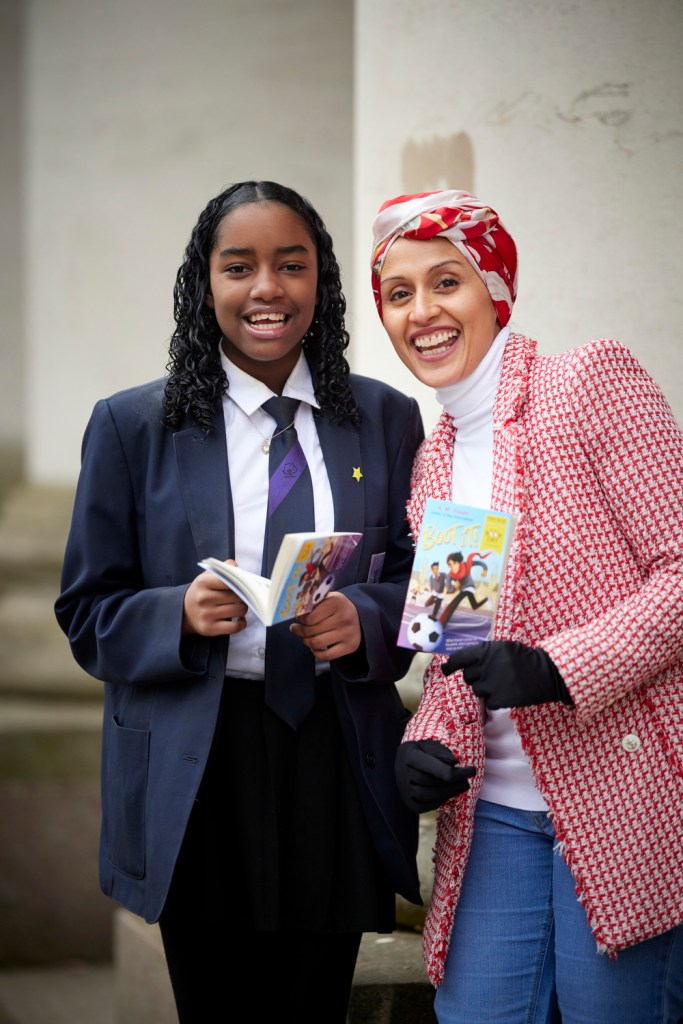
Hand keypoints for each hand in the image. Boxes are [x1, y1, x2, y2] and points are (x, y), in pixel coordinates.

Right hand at [182, 567, 247, 636]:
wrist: (184, 612)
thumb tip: (238, 569)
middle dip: (244, 596)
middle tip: (243, 597)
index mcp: (203, 582)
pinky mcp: (210, 628)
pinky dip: (242, 623)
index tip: (245, 585)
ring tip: (240, 607)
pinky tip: (240, 619)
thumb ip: (224, 568)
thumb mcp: (208, 576)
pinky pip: (235, 627)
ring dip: (243, 609)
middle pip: (237, 596)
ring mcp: (206, 614)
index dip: (241, 583)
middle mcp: (204, 598)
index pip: (230, 580)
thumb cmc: (202, 592)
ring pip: (238, 611)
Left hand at [290, 591, 361, 659]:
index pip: (309, 617)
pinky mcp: (350, 646)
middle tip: (295, 628)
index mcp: (337, 602)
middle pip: (311, 630)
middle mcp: (344, 617)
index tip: (298, 618)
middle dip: (299, 631)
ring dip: (306, 642)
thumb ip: (314, 603)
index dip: (300, 619)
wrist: (360, 617)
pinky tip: (314, 647)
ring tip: (304, 638)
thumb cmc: (337, 608)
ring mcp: (348, 633)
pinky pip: (326, 656)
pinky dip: (316, 653)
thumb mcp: (328, 598)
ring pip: (316, 643)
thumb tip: (295, 611)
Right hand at [395, 739, 475, 813]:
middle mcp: (403, 774)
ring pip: (427, 795)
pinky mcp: (408, 802)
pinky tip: (450, 793)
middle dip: (453, 782)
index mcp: (410, 756)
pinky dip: (439, 801)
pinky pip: (425, 806)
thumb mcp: (430, 745)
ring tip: (462, 786)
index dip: (455, 771)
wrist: (402, 761)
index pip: (433, 767)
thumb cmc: (421, 751)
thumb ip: (442, 752)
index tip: (473, 770)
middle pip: (430, 782)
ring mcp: (404, 789)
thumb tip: (455, 763)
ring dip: (448, 793)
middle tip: (467, 780)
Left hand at [442, 640, 571, 708]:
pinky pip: (489, 702)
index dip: (450, 665)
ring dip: (486, 689)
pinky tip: (508, 692)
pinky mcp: (499, 698)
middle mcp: (485, 666)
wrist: (546, 672)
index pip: (459, 658)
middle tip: (491, 676)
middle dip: (476, 678)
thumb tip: (464, 661)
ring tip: (502, 684)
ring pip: (477, 690)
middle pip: (468, 677)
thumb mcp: (503, 648)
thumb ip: (484, 654)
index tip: (446, 670)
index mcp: (485, 651)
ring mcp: (491, 683)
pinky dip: (496, 700)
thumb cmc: (524, 658)